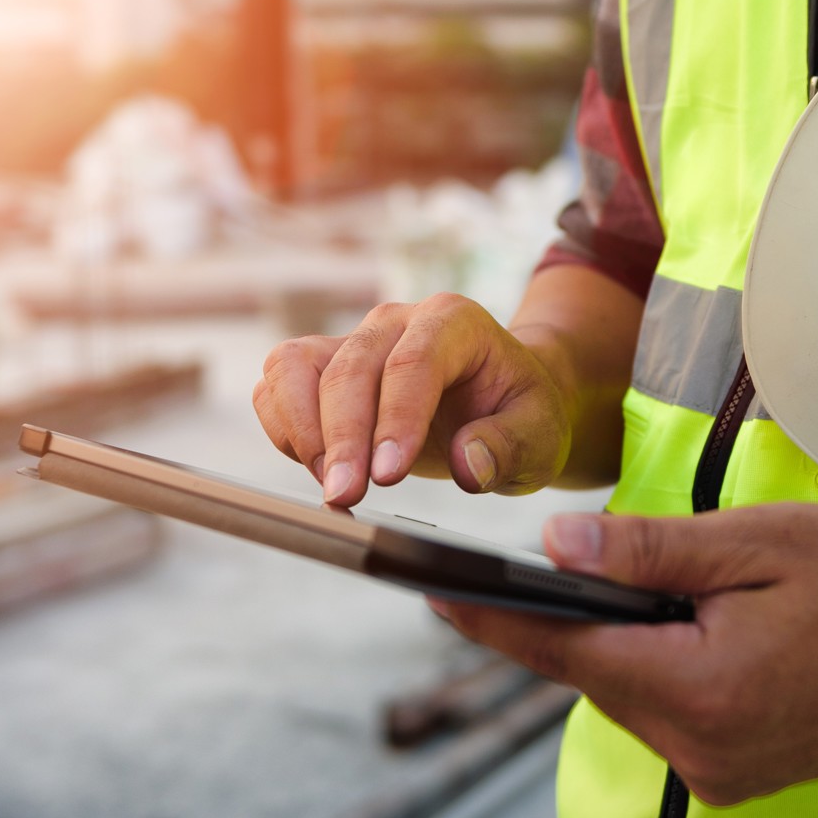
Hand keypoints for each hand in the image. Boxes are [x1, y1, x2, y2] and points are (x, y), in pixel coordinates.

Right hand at [252, 293, 576, 505]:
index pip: (413, 362)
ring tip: (332, 484)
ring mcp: (353, 340)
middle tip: (346, 495)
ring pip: (295, 365)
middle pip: (349, 367)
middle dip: (342, 437)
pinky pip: (277, 385)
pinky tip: (317, 468)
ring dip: (302, 429)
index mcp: (454, 322)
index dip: (395, 419)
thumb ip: (509, 446)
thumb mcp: (540, 434)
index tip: (387, 476)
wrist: (500, 399)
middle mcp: (395, 321)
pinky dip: (283, 429)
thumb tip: (467, 465)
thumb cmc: (519, 412)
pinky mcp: (322, 366)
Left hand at [432, 504, 817, 805]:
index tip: (426, 589)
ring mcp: (722, 774)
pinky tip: (700, 628)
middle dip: (572, 617)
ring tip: (663, 585)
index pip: (561, 651)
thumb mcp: (757, 543)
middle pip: (594, 675)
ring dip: (628, 642)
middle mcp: (698, 751)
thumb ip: (647, 551)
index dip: (489, 617)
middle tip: (546, 557)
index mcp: (696, 690)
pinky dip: (667, 668)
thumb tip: (553, 549)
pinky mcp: (742, 776)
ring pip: (633, 694)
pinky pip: (673, 714)